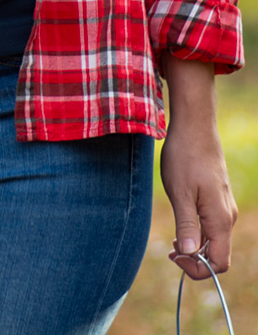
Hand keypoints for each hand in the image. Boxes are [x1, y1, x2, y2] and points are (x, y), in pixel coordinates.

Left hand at [160, 55, 236, 279]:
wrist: (194, 127)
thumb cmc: (184, 157)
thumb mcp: (180, 192)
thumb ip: (187, 225)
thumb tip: (189, 254)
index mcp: (220, 220)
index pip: (219, 263)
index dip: (197, 268)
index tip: (174, 255)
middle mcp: (227, 217)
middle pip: (217, 254)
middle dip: (195, 258)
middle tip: (170, 248)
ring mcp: (223, 207)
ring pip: (214, 239)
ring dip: (195, 244)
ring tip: (173, 236)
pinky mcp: (217, 197)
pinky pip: (211, 225)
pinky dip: (197, 231)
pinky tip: (181, 219)